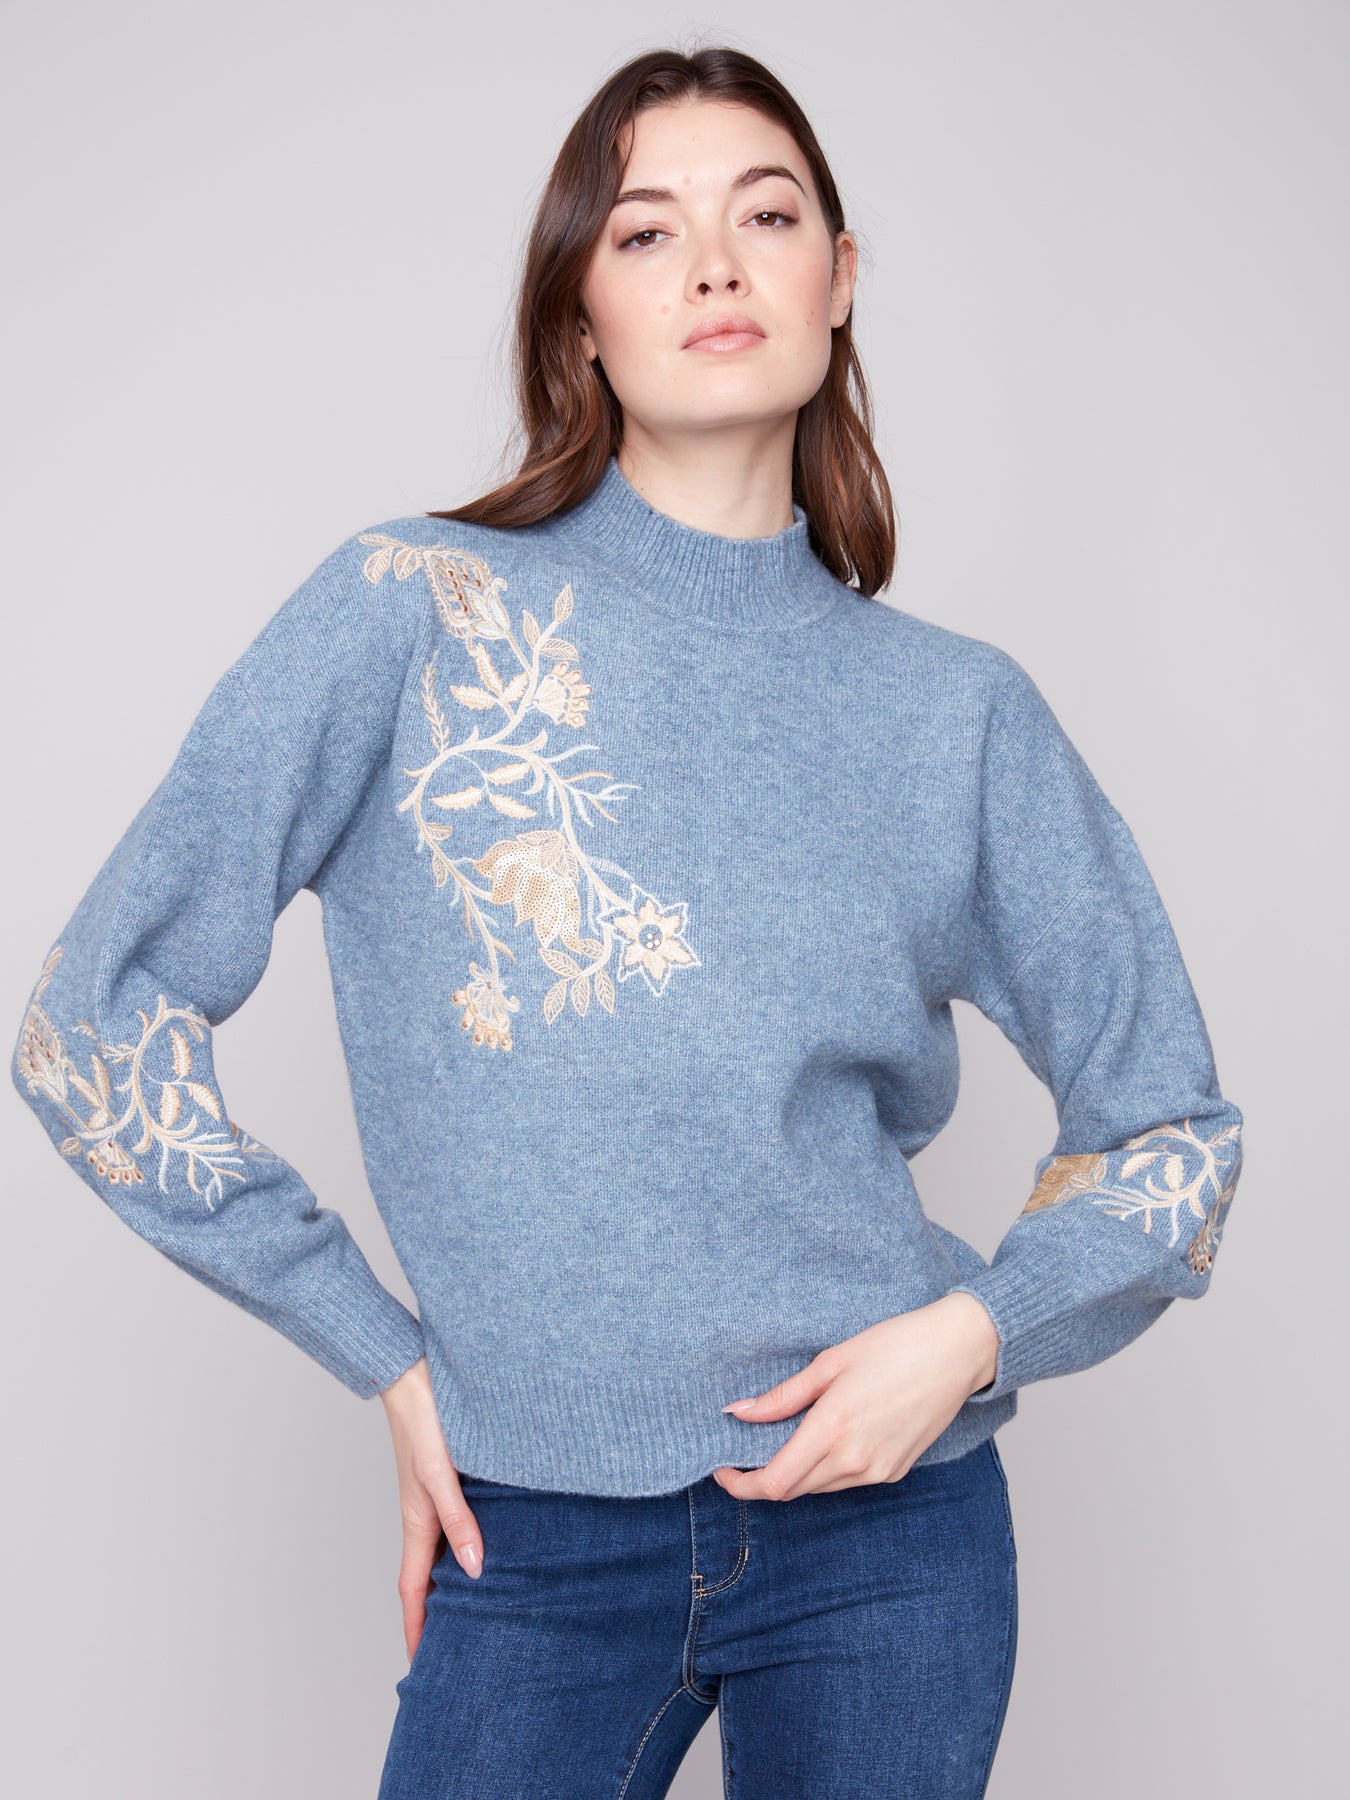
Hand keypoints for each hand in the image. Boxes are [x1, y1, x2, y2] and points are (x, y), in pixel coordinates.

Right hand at [378, 1357, 483, 1661]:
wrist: (416, 1375)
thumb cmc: (426, 1421)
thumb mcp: (441, 1475)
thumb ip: (458, 1520)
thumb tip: (476, 1569)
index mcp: (416, 1521)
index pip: (413, 1589)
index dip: (417, 1627)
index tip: (420, 1664)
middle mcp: (423, 1514)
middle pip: (425, 1577)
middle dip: (433, 1615)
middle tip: (451, 1649)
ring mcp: (433, 1497)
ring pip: (440, 1552)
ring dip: (449, 1582)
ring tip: (472, 1609)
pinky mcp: (446, 1478)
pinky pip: (453, 1525)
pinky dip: (462, 1547)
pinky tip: (485, 1546)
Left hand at [712, 1293, 1000, 1501]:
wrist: (956, 1353)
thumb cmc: (894, 1346)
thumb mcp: (830, 1363)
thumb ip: (782, 1396)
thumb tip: (737, 1412)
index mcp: (832, 1430)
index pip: (774, 1483)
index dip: (742, 1485)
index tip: (724, 1470)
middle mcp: (855, 1460)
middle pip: (793, 1490)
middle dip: (764, 1479)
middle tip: (747, 1451)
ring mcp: (878, 1470)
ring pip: (820, 1489)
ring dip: (796, 1474)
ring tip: (786, 1440)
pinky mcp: (895, 1471)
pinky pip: (847, 1482)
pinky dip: (827, 1470)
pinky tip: (827, 1440)